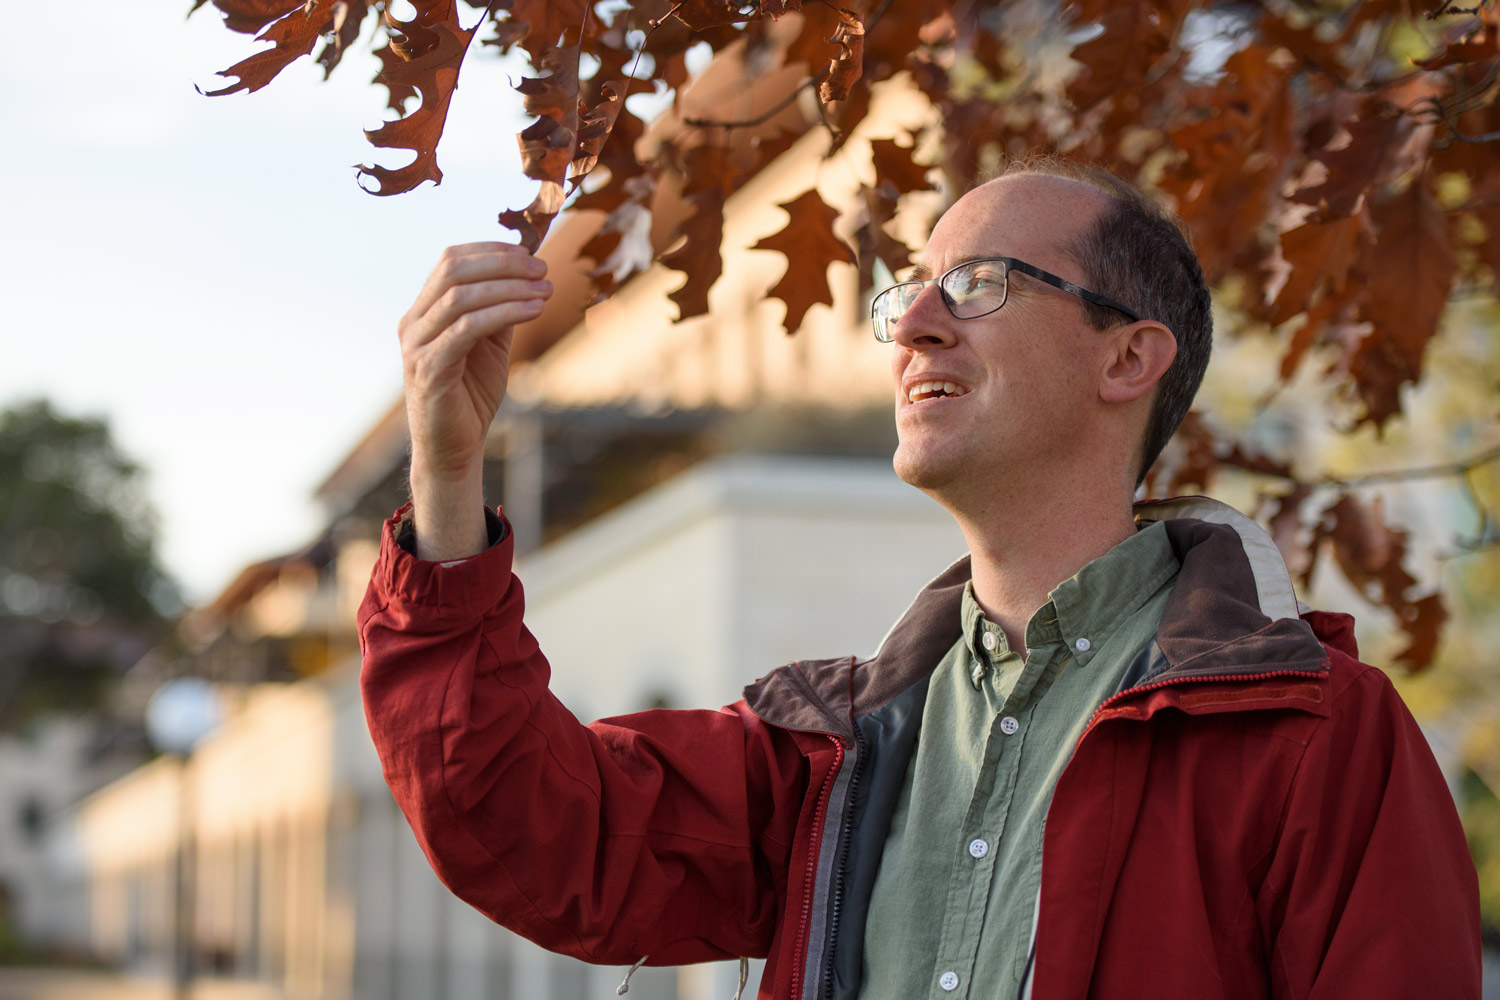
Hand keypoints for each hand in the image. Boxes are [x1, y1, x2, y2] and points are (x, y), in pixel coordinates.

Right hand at [398, 243, 551, 559]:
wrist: (453, 449)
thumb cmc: (470, 396)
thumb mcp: (490, 345)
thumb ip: (499, 311)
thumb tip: (527, 275)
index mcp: (423, 312)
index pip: (450, 260)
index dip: (491, 250)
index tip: (531, 253)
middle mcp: (413, 324)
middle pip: (452, 270)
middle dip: (502, 263)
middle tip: (542, 269)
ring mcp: (417, 346)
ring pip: (460, 297)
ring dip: (508, 287)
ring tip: (545, 290)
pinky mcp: (429, 369)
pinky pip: (466, 329)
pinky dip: (503, 313)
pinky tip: (532, 311)